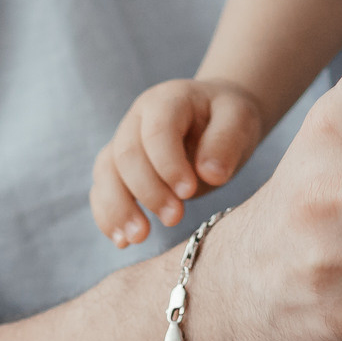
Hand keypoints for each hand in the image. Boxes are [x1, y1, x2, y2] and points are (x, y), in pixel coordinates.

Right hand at [91, 77, 268, 245]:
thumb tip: (210, 174)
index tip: (188, 192)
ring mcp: (123, 142)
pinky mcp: (118, 168)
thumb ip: (226, 141)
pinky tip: (123, 240)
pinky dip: (107, 216)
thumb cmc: (229, 118)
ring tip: (139, 237)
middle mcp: (137, 119)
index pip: (157, 130)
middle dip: (147, 190)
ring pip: (106, 173)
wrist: (218, 119)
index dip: (168, 163)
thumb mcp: (239, 120)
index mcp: (168, 100)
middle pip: (127, 154)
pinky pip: (102, 190)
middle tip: (174, 218)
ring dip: (119, 207)